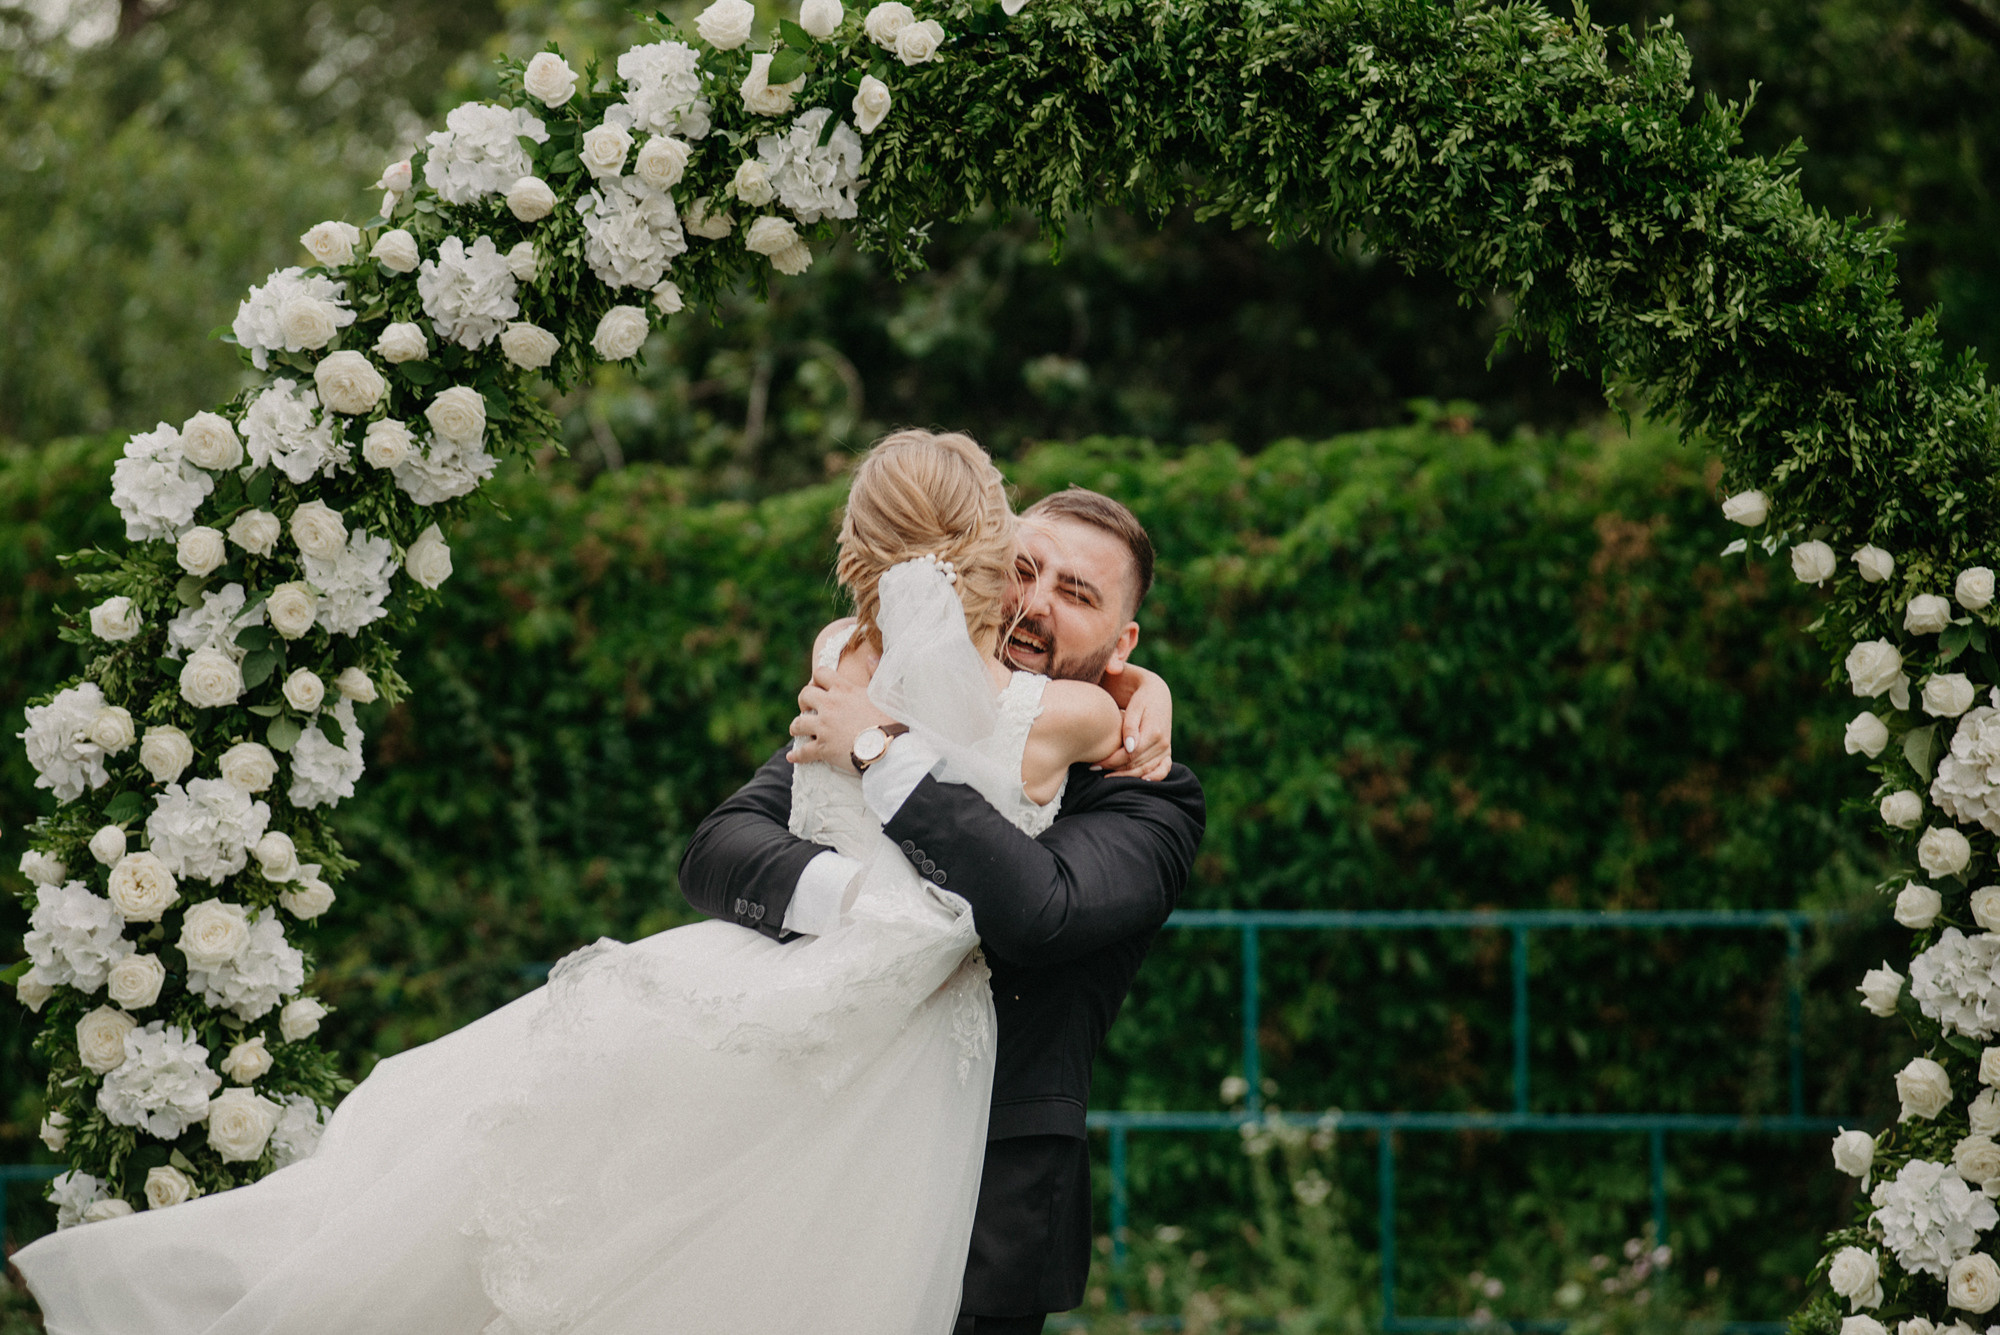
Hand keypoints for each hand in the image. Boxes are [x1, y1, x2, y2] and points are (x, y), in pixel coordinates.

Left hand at [788, 634, 890, 774]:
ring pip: (798, 723)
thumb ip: (876, 672)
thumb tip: (870, 656)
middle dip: (804, 701)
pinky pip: (803, 751)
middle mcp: (830, 705)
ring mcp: (824, 727)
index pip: (820, 674)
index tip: (820, 687)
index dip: (818, 679)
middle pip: (804, 695)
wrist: (890, 748)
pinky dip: (797, 755)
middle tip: (808, 708)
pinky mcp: (823, 748)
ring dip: (796, 726)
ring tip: (798, 730)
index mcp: (844, 689)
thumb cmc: (891, 720)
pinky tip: (792, 756)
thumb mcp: (886, 691)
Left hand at [1092, 662, 1172, 780]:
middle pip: (1135, 765)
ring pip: (1145, 770)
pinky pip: (1163, 770)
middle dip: (1114, 770)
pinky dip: (1153, 778)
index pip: (1129, 755)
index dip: (1111, 761)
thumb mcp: (1135, 706)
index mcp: (1154, 732)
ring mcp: (1166, 748)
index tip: (1093, 763)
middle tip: (1093, 769)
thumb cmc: (1141, 697)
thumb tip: (1129, 747)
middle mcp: (1162, 743)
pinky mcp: (1166, 752)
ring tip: (1107, 776)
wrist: (1157, 693)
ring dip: (1126, 776)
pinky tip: (1139, 782)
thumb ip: (1130, 726)